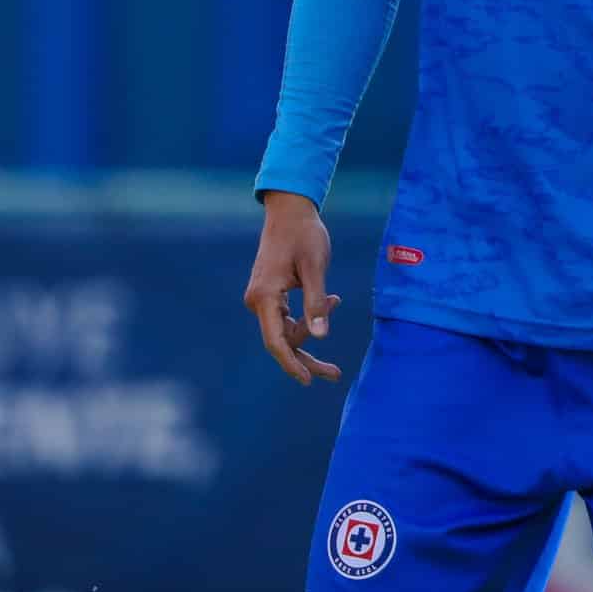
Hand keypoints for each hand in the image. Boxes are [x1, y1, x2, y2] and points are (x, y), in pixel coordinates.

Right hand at [242, 191, 342, 385]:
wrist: (290, 210)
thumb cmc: (304, 234)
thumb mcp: (315, 267)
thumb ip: (317, 302)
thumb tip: (322, 336)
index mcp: (265, 296)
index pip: (276, 341)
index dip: (290, 364)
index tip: (306, 381)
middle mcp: (257, 300)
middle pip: (281, 341)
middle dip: (307, 356)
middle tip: (335, 373)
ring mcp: (261, 298)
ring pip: (285, 331)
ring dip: (311, 327)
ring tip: (335, 300)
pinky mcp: (269, 295)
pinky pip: (286, 317)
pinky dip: (307, 316)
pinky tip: (330, 300)